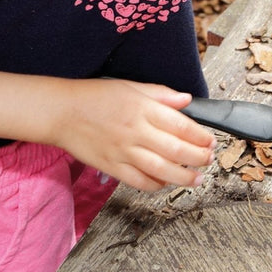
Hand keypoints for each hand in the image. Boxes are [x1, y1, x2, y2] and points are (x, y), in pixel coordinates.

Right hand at [50, 78, 216, 191]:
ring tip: (197, 178)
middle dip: (198, 158)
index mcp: (142, 108)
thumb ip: (161, 94)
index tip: (210, 141)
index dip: (200, 136)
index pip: (181, 125)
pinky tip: (165, 182)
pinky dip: (155, 184)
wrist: (61, 112)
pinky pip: (138, 181)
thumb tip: (187, 100)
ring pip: (161, 170)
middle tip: (209, 160)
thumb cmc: (95, 96)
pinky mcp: (111, 167)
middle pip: (175, 150)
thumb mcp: (130, 86)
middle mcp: (135, 131)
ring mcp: (123, 152)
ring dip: (183, 177)